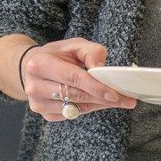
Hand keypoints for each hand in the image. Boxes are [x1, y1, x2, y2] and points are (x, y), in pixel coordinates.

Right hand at [20, 38, 136, 120]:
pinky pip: (73, 114)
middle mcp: (34, 86)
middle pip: (76, 95)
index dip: (95, 87)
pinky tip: (99, 101)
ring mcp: (37, 103)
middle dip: (104, 98)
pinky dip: (89, 108)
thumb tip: (101, 68)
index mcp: (39, 64)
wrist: (33, 68)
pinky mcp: (45, 114)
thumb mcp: (74, 45)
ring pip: (76, 108)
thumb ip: (91, 52)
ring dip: (99, 105)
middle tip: (127, 99)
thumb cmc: (58, 55)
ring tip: (118, 100)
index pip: (73, 78)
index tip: (115, 94)